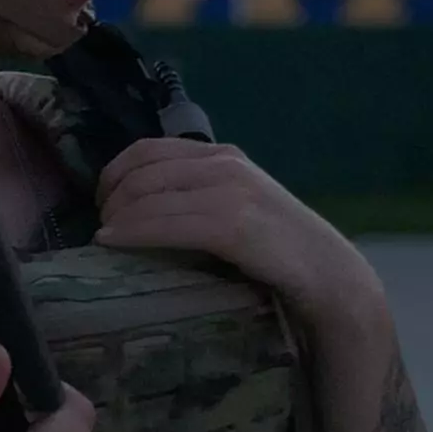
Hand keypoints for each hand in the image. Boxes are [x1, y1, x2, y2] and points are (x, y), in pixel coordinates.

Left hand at [95, 138, 383, 323]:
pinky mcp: (235, 225)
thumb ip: (198, 199)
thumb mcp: (235, 211)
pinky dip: (133, 230)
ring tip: (102, 239)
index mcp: (223, 156)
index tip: (99, 204)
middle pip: (141, 170)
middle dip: (110, 198)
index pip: (146, 150)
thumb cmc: (279, 254)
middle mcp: (225, 164)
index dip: (112, 175)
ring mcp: (231, 191)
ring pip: (148, 193)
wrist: (334, 281)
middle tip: (99, 228)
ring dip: (116, 215)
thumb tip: (137, 209)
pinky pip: (168, 222)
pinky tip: (113, 243)